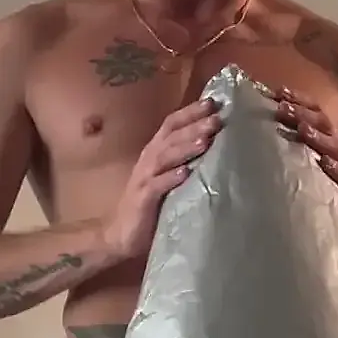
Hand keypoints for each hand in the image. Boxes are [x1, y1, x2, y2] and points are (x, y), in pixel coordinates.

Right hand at [100, 97, 220, 260]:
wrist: (121, 235)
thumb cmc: (150, 205)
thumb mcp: (167, 177)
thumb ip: (184, 161)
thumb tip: (215, 144)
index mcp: (155, 152)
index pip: (171, 124)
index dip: (190, 112)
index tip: (213, 102)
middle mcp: (149, 160)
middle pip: (171, 136)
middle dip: (194, 126)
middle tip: (216, 119)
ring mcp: (143, 179)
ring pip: (164, 157)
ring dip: (185, 148)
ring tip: (204, 141)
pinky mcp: (142, 199)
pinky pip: (156, 186)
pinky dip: (170, 178)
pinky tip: (185, 173)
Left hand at [276, 89, 337, 221]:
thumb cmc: (316, 186)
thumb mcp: (300, 161)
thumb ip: (285, 144)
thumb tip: (254, 129)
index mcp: (325, 136)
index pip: (314, 110)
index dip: (298, 99)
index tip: (278, 92)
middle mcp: (336, 146)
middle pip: (322, 122)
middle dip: (302, 112)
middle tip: (281, 108)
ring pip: (334, 145)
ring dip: (317, 136)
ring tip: (301, 129)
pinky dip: (334, 166)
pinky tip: (324, 162)